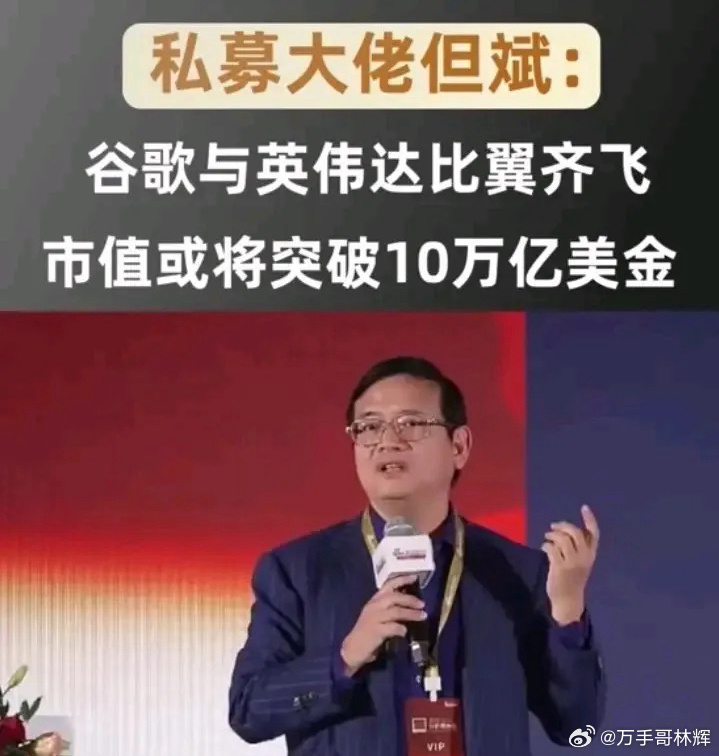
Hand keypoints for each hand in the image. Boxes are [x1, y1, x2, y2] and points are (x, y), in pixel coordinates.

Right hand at [340, 574, 425, 675]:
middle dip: (410, 599)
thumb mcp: (376, 615)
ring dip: (411, 614)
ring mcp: (374, 618)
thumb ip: (388, 608)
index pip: (388, 585)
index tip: (414, 577)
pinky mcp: (376, 631)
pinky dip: (401, 629)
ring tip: (423, 616)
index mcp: (374, 601)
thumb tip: (409, 604)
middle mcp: (373, 606)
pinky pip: (393, 627)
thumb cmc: (367, 632)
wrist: (352, 649)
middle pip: (394, 597)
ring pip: (396, 611)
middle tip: (422, 604)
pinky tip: (405, 632)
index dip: (402, 580)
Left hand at [542, 505, 599, 624]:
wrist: (568, 600)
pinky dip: (546, 545)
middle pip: (574, 532)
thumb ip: (577, 548)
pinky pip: (551, 548)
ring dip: (551, 535)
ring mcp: (572, 562)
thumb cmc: (573, 579)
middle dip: (562, 526)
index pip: (594, 534)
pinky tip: (544, 548)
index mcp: (591, 555)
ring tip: (547, 538)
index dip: (590, 519)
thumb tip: (566, 530)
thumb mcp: (580, 563)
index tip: (584, 507)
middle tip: (553, 527)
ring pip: (562, 539)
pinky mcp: (559, 567)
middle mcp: (584, 557)